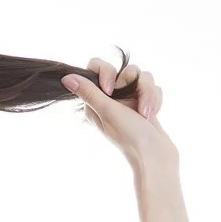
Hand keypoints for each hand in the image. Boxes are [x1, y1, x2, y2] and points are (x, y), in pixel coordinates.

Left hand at [61, 58, 177, 166]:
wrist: (155, 155)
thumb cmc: (130, 136)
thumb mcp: (107, 111)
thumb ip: (89, 92)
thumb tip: (65, 78)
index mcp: (95, 100)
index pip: (96, 67)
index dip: (106, 72)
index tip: (110, 89)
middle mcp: (111, 97)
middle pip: (126, 69)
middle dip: (137, 86)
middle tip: (137, 108)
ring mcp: (128, 99)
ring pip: (143, 77)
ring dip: (148, 95)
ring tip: (147, 115)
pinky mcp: (143, 101)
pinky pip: (152, 87)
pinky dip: (154, 100)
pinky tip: (152, 115)